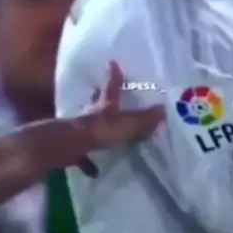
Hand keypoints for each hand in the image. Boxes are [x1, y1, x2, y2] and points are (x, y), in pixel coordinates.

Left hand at [76, 62, 164, 176]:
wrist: (70, 146)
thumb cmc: (100, 130)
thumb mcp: (126, 124)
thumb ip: (143, 119)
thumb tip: (163, 109)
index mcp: (105, 104)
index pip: (111, 87)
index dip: (114, 76)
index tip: (112, 62)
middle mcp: (91, 113)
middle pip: (97, 103)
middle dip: (100, 98)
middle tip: (103, 94)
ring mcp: (79, 129)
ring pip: (88, 124)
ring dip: (94, 127)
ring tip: (102, 131)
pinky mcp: (72, 146)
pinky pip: (82, 152)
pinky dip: (88, 160)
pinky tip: (94, 170)